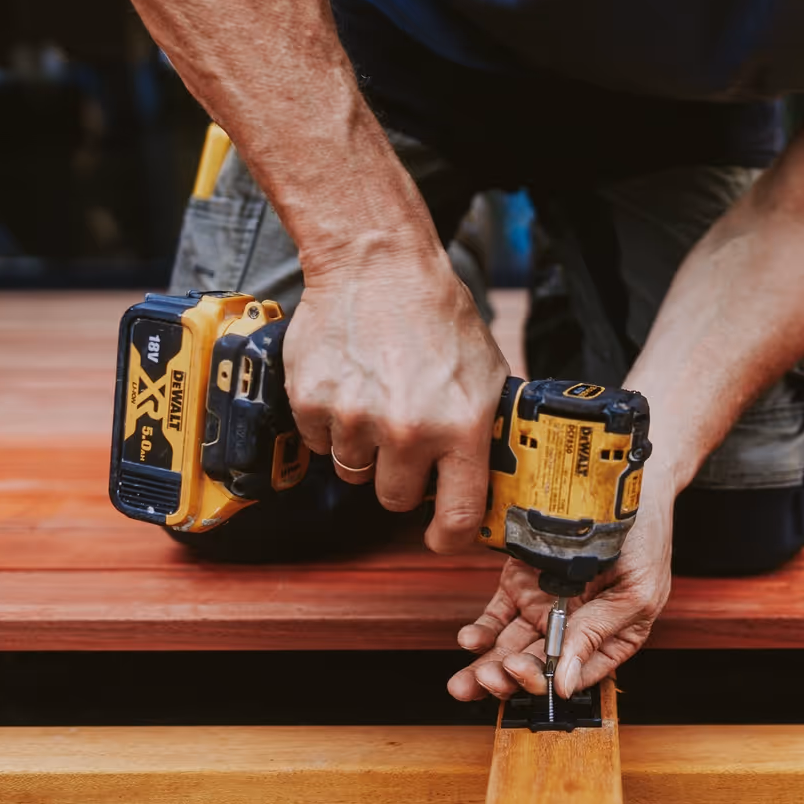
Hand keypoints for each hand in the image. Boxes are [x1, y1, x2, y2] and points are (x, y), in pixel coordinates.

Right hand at [284, 245, 509, 551]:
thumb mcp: (487, 373)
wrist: (378, 265)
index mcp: (461, 427)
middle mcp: (409, 430)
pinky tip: (349, 384)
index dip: (448, 537)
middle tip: (404, 438)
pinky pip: (319, 442)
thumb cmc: (437, 316)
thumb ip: (483, 429)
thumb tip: (491, 476)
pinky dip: (330, 422)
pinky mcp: (313, 403)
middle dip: (399, 477)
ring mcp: (356, 419)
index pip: (458, 515)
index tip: (440, 538)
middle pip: (394, 498)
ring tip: (377, 398)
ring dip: (363, 447)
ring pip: (354, 471)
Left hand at [447, 469, 675, 700]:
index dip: (545, 683)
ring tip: (469, 679)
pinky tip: (471, 639)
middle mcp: (572, 628)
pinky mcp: (520, 584)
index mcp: (608, 638)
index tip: (524, 675)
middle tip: (490, 678)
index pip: (572, 676)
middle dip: (509, 679)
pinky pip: (495, 617)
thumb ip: (597, 635)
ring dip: (487, 668)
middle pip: (536, 667)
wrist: (625, 485)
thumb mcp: (636, 592)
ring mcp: (544, 607)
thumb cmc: (645, 537)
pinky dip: (481, 632)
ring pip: (509, 649)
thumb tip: (564, 684)